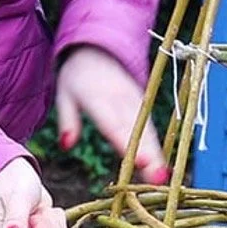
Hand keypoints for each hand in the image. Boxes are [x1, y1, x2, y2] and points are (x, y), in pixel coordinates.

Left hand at [56, 46, 169, 184]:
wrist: (98, 48)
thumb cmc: (77, 76)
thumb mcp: (64, 94)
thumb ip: (67, 120)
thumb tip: (65, 145)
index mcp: (98, 97)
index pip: (113, 123)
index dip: (127, 143)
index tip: (141, 161)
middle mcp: (120, 99)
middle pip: (136, 130)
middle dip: (149, 154)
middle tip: (158, 178)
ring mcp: (134, 100)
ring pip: (147, 129)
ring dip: (156, 153)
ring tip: (162, 177)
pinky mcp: (142, 103)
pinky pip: (150, 126)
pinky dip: (156, 146)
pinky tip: (161, 166)